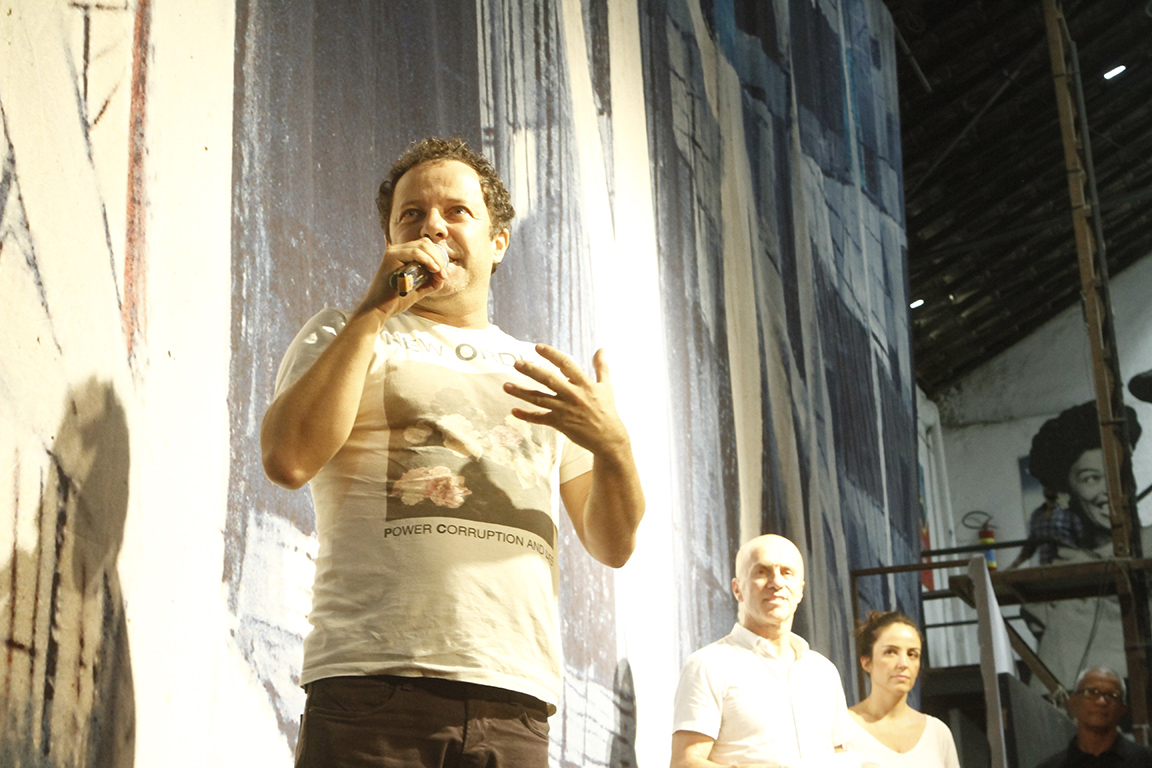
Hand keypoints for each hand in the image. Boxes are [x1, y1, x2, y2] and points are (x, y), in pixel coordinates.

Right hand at [352, 238, 449, 321]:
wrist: (379, 309)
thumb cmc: (397, 299)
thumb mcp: (420, 288)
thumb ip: (433, 281)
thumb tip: (447, 271)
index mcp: (404, 254)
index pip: (426, 246)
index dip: (439, 257)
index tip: (444, 273)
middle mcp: (398, 250)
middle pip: (426, 243)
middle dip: (439, 257)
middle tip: (443, 273)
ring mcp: (394, 252)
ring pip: (422, 245)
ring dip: (435, 258)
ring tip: (439, 272)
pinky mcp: (391, 257)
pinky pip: (415, 252)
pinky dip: (427, 260)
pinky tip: (434, 269)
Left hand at [505, 345, 628, 455]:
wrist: (608, 437)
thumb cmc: (607, 410)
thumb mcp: (606, 386)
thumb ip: (601, 367)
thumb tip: (601, 349)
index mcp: (584, 384)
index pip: (566, 365)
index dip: (552, 355)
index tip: (538, 347)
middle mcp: (573, 395)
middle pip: (549, 380)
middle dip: (531, 370)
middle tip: (516, 363)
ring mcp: (565, 410)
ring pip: (539, 399)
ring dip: (521, 392)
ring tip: (506, 386)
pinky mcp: (560, 424)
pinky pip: (540, 419)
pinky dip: (526, 416)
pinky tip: (514, 411)